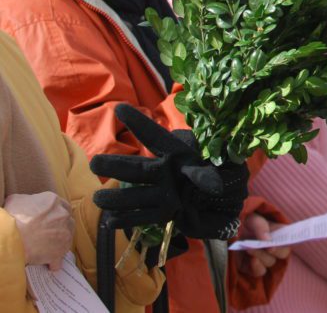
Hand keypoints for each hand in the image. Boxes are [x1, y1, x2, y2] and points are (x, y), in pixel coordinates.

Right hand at [5, 192, 73, 270]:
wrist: (11, 239)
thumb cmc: (11, 219)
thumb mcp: (15, 201)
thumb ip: (26, 200)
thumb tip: (26, 202)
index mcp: (53, 201)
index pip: (61, 205)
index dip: (55, 213)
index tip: (49, 219)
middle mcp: (63, 215)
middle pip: (67, 220)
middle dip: (59, 226)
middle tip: (48, 233)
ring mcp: (65, 233)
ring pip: (66, 237)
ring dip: (59, 242)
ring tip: (47, 248)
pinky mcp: (61, 250)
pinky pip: (60, 257)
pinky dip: (54, 261)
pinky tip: (48, 264)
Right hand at [91, 105, 248, 240]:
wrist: (228, 202)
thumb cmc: (224, 175)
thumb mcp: (223, 169)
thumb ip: (210, 174)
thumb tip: (212, 185)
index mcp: (180, 154)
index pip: (156, 136)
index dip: (139, 122)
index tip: (119, 108)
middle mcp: (166, 173)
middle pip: (138, 169)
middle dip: (117, 166)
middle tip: (95, 163)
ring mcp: (163, 194)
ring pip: (136, 195)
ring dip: (118, 198)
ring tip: (98, 198)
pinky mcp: (165, 214)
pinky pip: (143, 217)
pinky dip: (128, 220)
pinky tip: (111, 221)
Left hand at [231, 213, 289, 278]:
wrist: (225, 229)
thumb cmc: (242, 220)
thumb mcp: (252, 218)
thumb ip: (260, 226)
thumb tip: (268, 240)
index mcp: (278, 232)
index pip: (289, 238)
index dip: (288, 240)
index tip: (280, 241)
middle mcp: (272, 246)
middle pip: (282, 253)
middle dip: (276, 250)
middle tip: (268, 247)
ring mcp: (262, 257)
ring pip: (270, 262)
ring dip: (262, 256)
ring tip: (250, 248)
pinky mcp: (251, 267)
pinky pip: (259, 271)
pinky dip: (256, 266)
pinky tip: (250, 258)